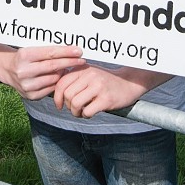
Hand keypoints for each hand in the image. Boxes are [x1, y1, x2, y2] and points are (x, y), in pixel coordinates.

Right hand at [8, 46, 84, 100]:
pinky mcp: (30, 95)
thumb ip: (49, 51)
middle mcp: (24, 71)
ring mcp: (27, 85)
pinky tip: (59, 78)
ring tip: (67, 68)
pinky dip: (57, 83)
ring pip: (54, 79)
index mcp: (25, 55)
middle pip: (53, 66)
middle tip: (82, 60)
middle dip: (70, 62)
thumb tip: (73, 52)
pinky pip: (50, 89)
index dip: (66, 52)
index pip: (50, 53)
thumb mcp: (33, 49)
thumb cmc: (25, 57)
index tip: (79, 51)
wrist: (8, 69)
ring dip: (63, 73)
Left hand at [53, 66, 167, 117]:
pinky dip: (86, 116)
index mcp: (83, 69)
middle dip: (67, 106)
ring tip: (81, 112)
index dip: (56, 97)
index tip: (59, 105)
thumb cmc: (106, 82)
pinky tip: (90, 113)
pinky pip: (87, 111)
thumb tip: (54, 92)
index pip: (61, 83)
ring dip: (76, 112)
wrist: (130, 83)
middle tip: (74, 109)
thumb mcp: (90, 74)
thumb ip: (74, 79)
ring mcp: (99, 87)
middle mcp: (90, 75)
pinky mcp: (106, 99)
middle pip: (67, 95)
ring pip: (75, 103)